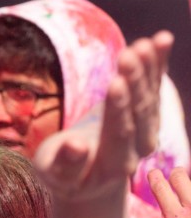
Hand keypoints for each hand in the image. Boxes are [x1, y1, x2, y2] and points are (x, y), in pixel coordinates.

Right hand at [35, 33, 171, 204]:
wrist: (89, 178)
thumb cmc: (64, 175)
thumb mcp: (55, 174)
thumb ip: (66, 163)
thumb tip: (75, 145)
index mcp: (113, 165)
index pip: (119, 133)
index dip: (118, 108)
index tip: (115, 82)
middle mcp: (138, 148)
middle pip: (139, 112)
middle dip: (135, 82)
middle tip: (130, 55)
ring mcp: (146, 130)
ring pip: (150, 97)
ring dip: (149, 69)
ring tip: (148, 43)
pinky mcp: (146, 113)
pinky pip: (154, 86)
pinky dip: (159, 64)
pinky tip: (162, 39)